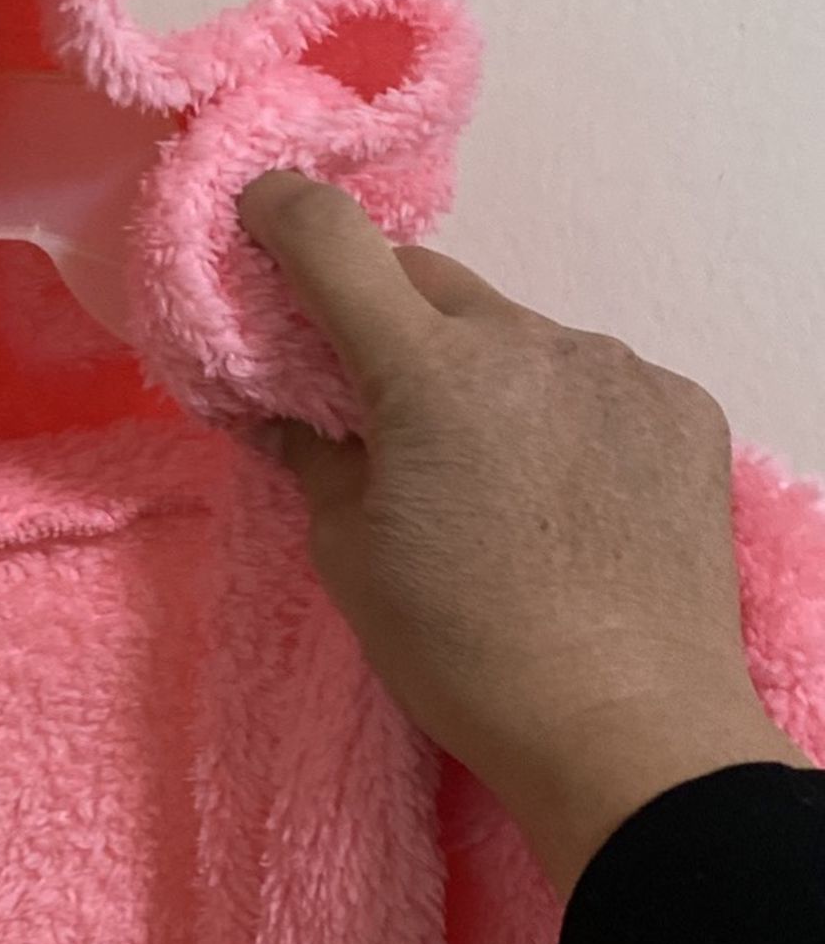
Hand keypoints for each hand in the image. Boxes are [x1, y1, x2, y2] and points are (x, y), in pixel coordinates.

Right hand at [238, 169, 807, 894]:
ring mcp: (617, 370)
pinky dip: (554, 409)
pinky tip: (557, 491)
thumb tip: (275, 411)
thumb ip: (311, 457)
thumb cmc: (463, 651)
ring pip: (515, 335)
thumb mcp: (350, 557)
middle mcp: (527, 344)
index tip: (261, 218)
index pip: (335, 240)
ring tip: (480, 470)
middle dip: (382, 318)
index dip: (284, 212)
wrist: (626, 730)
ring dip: (477, 371)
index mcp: (427, 373)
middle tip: (366, 395)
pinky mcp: (682, 409)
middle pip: (429, 283)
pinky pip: (592, 378)